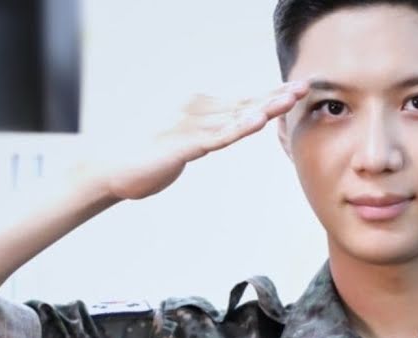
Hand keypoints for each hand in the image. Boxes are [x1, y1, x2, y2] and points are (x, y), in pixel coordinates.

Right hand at [81, 81, 308, 200]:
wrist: (113, 171)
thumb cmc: (152, 158)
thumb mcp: (191, 142)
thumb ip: (212, 134)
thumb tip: (235, 127)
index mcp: (202, 110)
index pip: (244, 101)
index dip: (271, 95)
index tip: (298, 88)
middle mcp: (199, 112)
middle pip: (245, 103)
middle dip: (276, 95)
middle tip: (305, 86)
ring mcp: (191, 126)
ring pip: (236, 116)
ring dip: (265, 107)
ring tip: (290, 98)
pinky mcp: (183, 144)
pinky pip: (217, 136)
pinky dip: (240, 128)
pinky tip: (259, 120)